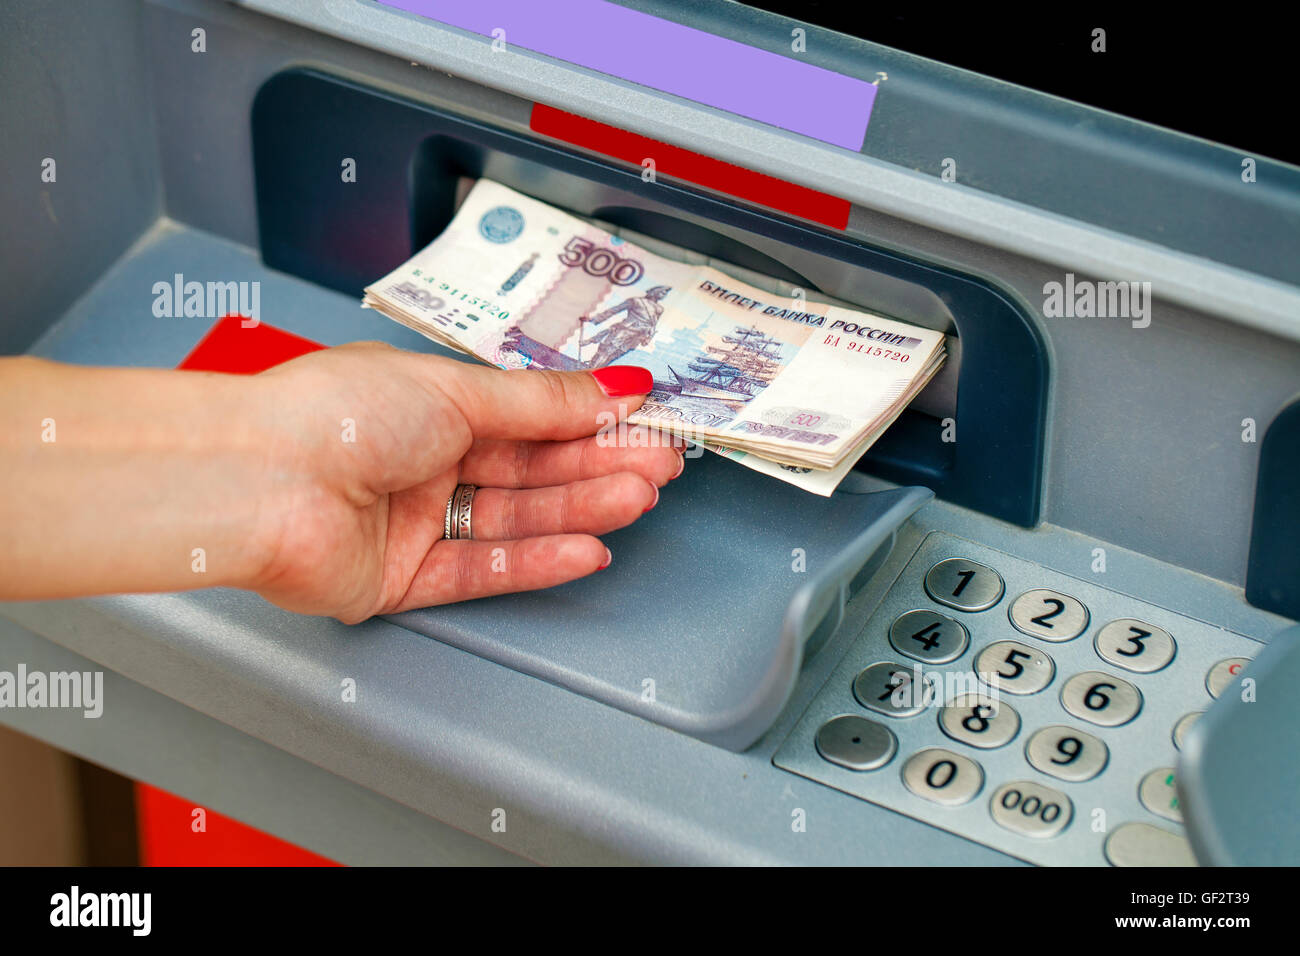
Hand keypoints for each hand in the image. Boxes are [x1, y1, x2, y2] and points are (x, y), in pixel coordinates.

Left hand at [247, 343, 683, 622]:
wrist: (258, 482)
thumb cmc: (335, 414)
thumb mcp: (454, 390)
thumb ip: (541, 402)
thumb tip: (613, 388)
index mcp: (424, 404)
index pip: (523, 417)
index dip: (584, 421)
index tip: (641, 422)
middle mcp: (419, 462)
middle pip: (526, 470)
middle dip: (595, 467)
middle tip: (657, 466)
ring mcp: (411, 522)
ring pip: (512, 519)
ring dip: (577, 511)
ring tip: (635, 500)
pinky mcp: (401, 579)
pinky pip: (481, 570)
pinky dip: (535, 561)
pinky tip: (586, 549)